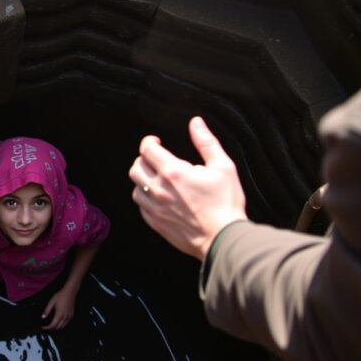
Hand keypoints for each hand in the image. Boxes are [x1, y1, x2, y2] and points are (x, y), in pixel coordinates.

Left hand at [42, 287, 75, 329]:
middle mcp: (65, 317)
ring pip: (62, 326)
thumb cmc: (60, 296)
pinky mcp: (72, 315)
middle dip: (51, 328)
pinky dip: (62, 324)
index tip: (43, 327)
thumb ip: (47, 310)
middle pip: (58, 327)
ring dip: (57, 327)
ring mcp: (69, 316)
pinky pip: (66, 323)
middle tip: (46, 326)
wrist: (70, 292)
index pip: (53, 325)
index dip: (47, 328)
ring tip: (52, 325)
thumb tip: (43, 317)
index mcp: (59, 314)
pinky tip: (58, 322)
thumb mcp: (51, 302)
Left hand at [129, 117, 247, 259]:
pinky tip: (158, 197)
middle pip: (136, 167)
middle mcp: (159, 189)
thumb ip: (206, 142)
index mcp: (173, 172)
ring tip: (156, 178)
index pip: (147, 149)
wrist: (222, 237)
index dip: (149, 142)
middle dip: (144, 158)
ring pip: (135, 187)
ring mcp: (155, 208)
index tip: (156, 142)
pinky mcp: (156, 223)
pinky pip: (141, 206)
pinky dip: (145, 198)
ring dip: (142, 179)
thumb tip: (196, 123)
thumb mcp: (223, 166)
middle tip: (155, 158)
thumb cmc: (225, 203)